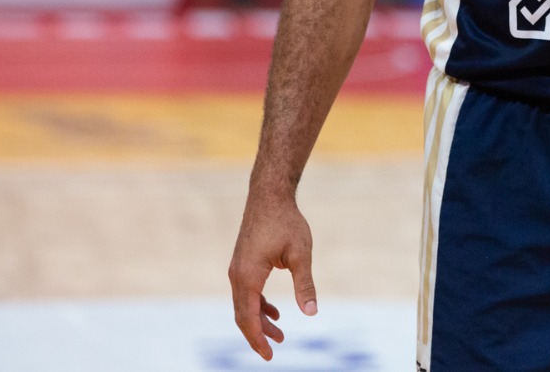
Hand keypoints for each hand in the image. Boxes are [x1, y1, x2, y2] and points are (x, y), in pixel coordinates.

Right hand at [228, 193, 318, 359]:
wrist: (269, 195)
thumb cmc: (286, 222)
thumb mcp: (301, 254)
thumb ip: (305, 285)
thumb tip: (311, 313)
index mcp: (248, 276)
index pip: (248, 317)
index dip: (257, 339)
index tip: (268, 355)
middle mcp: (237, 275)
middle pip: (243, 315)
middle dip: (257, 334)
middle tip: (273, 351)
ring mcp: (237, 268)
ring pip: (244, 304)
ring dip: (259, 320)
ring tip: (279, 333)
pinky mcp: (242, 263)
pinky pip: (246, 292)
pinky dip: (258, 305)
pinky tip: (274, 311)